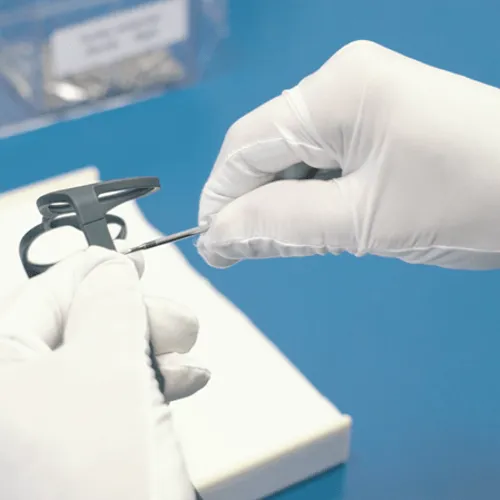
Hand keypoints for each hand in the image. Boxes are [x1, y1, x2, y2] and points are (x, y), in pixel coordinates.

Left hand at [0, 247, 208, 499]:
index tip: (134, 260)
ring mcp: (45, 426)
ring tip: (188, 357)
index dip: (96, 270)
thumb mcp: (107, 366)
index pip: (44, 293)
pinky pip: (114, 396)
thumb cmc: (94, 485)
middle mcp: (14, 396)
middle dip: (135, 318)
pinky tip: (183, 382)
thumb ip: (109, 302)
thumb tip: (112, 269)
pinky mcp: (79, 448)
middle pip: (78, 326)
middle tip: (177, 321)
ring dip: (152, 351)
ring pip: (104, 360)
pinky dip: (152, 383)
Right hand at [198, 40, 499, 269]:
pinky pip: (324, 156)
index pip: (246, 145)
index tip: (208, 243)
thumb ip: (278, 224)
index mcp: (335, 92)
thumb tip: (216, 234)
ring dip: (278, 200)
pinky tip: (307, 222)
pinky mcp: (381, 117)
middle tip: (238, 252)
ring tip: (271, 244)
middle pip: (268, 146)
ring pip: (294, 155)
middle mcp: (342, 82)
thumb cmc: (468, 201)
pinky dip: (309, 193)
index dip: (220, 195)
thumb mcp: (361, 220)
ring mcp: (364, 96)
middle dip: (249, 201)